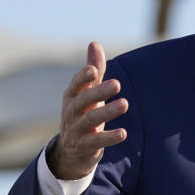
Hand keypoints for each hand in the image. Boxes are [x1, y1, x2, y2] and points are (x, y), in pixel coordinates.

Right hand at [47, 42, 128, 179]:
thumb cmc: (83, 114)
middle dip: (98, 92)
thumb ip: (93, 70)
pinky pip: (97, 142)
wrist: (70, 151)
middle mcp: (72, 112)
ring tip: (124, 104)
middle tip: (117, 83)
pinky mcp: (85, 146)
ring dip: (107, 112)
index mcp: (72, 97)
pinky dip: (110, 137)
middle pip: (83, 101)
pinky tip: (123, 133)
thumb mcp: (87, 92)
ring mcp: (77, 130)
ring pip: (90, 120)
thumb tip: (94, 43)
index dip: (83, 77)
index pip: (76, 85)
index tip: (93, 70)